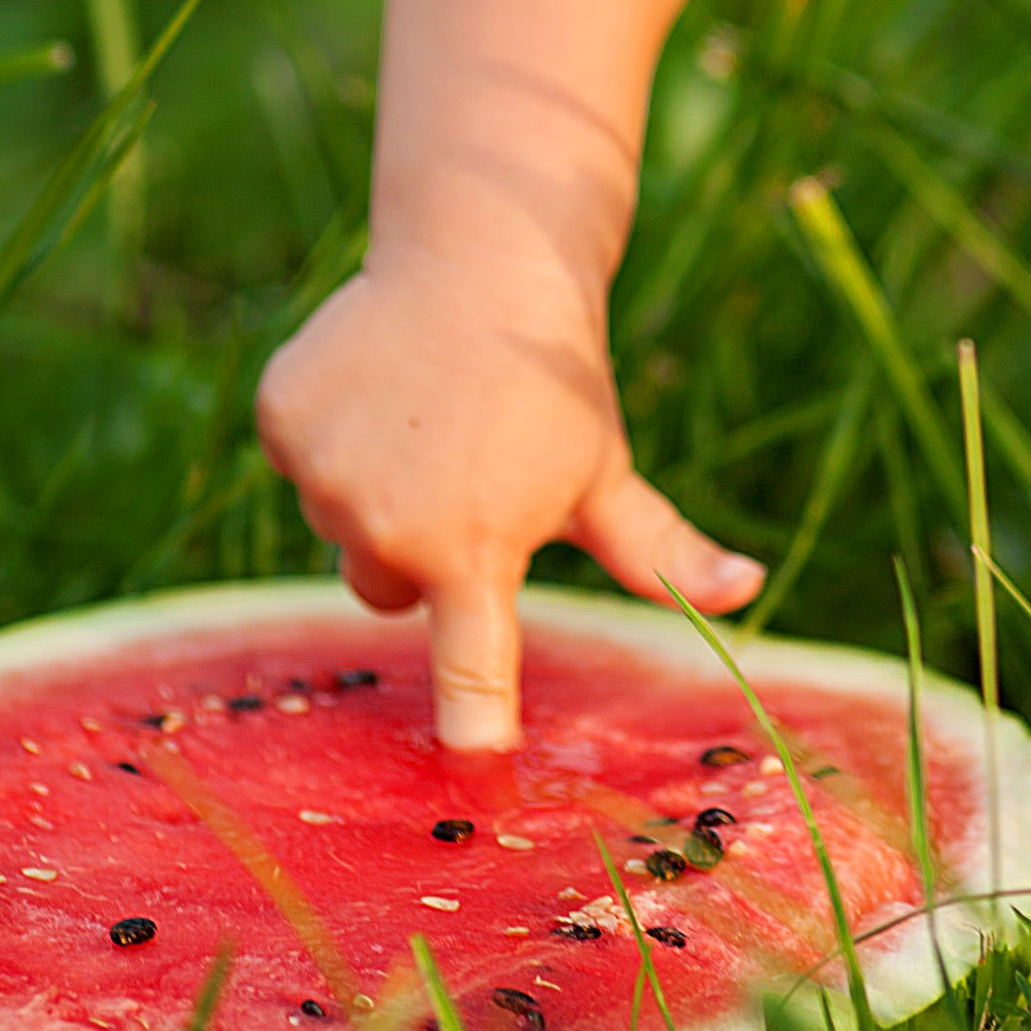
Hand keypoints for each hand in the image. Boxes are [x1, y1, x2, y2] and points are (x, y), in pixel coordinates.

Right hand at [254, 249, 761, 749]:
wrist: (484, 254)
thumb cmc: (553, 380)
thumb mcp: (606, 468)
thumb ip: (663, 549)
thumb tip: (750, 591)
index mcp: (477, 549)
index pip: (469, 671)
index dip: (473, 729)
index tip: (477, 776)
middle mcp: (390, 525)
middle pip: (386, 589)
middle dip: (420, 547)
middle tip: (465, 467)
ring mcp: (325, 474)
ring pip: (338, 523)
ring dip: (372, 484)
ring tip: (426, 411)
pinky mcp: (281, 420)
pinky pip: (298, 460)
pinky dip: (328, 429)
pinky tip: (381, 379)